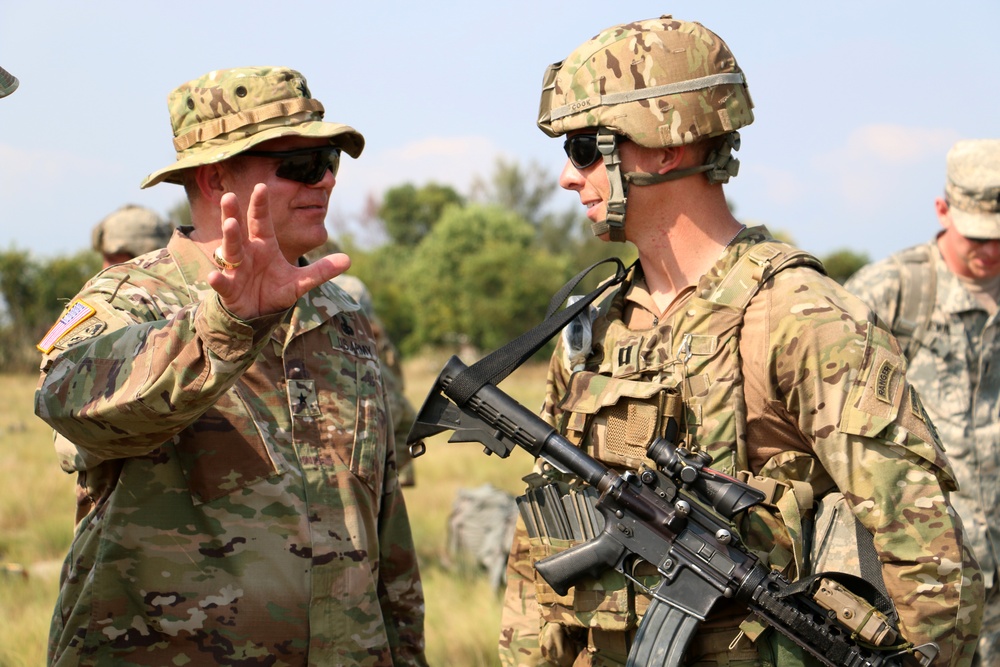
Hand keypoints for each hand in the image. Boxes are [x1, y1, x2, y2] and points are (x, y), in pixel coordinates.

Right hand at [207, 183, 349, 318]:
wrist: (256, 313)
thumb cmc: (274, 290)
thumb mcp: (300, 281)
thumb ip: (321, 270)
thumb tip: (348, 260)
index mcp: (264, 246)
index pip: (261, 222)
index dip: (260, 205)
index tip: (261, 186)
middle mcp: (247, 253)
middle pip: (240, 230)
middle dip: (234, 213)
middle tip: (231, 196)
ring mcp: (236, 270)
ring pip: (230, 250)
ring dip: (230, 238)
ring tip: (229, 224)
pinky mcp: (229, 288)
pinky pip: (223, 283)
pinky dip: (218, 279)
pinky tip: (214, 276)